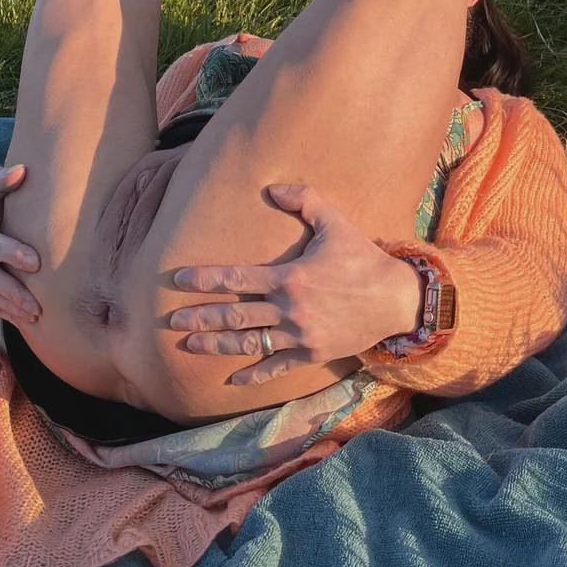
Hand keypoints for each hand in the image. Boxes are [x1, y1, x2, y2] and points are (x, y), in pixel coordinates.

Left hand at [168, 183, 422, 385]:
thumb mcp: (335, 221)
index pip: (236, 278)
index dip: (205, 279)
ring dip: (216, 345)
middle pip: (235, 315)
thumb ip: (303, 200)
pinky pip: (277, 367)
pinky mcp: (311, 354)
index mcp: (288, 277)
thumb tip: (272, 188)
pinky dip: (254, 374)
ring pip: (249, 343)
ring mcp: (299, 336)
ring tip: (189, 345)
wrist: (396, 299)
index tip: (179, 279)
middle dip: (200, 318)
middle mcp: (289, 309)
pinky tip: (233, 379)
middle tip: (170, 320)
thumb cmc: (363, 257)